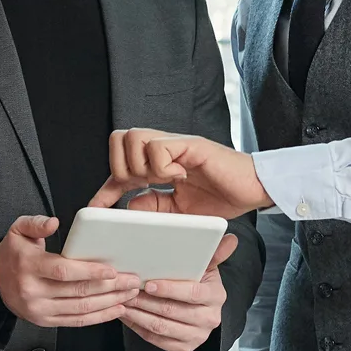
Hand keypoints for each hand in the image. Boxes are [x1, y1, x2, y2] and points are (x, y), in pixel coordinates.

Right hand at [0, 215, 140, 327]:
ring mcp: (40, 310)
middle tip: (132, 280)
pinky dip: (99, 317)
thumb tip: (53, 222)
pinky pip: (76, 322)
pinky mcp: (46, 321)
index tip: (111, 270)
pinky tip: (115, 309)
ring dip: (109, 303)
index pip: (64, 271)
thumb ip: (36, 223)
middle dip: (109, 287)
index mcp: (29, 267)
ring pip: (81, 309)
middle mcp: (34, 292)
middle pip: (77, 292)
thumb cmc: (14, 253)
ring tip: (129, 294)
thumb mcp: (18, 230)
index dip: (90, 272)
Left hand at [89, 129, 273, 218]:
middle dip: (121, 169)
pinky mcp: (191, 144)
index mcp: (159, 164)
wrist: (254, 190)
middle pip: (119, 139)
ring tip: (161, 181)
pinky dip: (161, 166)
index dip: (104, 188)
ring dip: (140, 165)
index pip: (120, 166)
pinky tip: (178, 177)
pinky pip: (158, 147)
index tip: (96, 209)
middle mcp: (164, 148)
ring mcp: (176, 144)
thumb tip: (127, 206)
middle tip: (142, 187)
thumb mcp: (180, 212)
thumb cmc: (222, 197)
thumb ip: (155, 208)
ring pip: (134, 137)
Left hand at [120, 234, 238, 350]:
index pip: (192, 293)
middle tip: (128, 291)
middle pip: (172, 311)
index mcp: (216, 296)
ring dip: (139, 315)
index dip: (170, 289)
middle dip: (146, 301)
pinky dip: (139, 328)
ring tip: (124, 302)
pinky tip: (128, 316)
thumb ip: (215, 252)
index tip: (149, 284)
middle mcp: (210, 318)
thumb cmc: (200, 281)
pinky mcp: (185, 348)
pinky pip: (157, 340)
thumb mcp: (208, 266)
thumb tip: (231, 238)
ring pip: (162, 327)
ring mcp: (198, 336)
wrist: (204, 310)